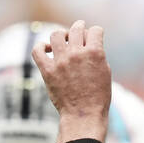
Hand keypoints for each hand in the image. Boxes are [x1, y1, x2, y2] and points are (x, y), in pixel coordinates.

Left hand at [31, 19, 111, 141]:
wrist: (83, 115)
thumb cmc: (98, 97)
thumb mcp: (105, 73)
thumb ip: (97, 56)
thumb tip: (88, 45)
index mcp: (95, 53)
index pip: (95, 30)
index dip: (95, 32)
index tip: (94, 37)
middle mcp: (77, 54)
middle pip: (76, 29)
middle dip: (79, 27)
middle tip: (79, 30)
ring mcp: (61, 61)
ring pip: (56, 35)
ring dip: (61, 34)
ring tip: (63, 39)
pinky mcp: (48, 71)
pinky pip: (37, 51)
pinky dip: (41, 47)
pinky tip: (47, 49)